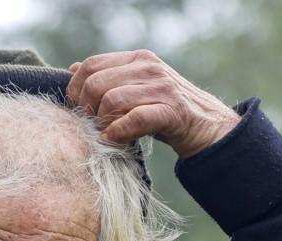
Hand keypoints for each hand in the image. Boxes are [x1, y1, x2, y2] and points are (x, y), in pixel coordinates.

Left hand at [66, 49, 240, 157]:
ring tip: (105, 134)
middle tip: (92, 126)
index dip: (77, 89)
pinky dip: (118, 132)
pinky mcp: (171, 110)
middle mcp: (149, 68)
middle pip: (97, 84)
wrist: (207, 127)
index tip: (79, 109)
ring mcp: (161, 88)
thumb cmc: (165, 111)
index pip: (92, 65)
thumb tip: (74, 69)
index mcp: (138, 59)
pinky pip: (134, 118)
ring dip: (102, 123)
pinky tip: (115, 140)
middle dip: (87, 109)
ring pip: (111, 100)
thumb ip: (110, 78)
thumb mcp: (136, 87)